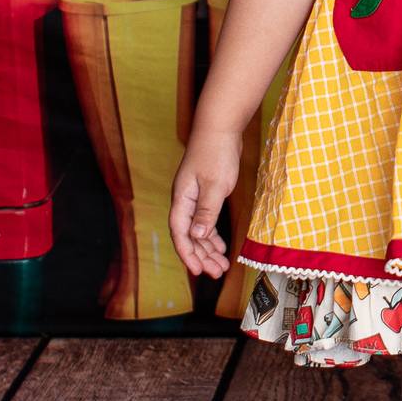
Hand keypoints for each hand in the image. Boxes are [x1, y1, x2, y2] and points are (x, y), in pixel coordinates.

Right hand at [169, 127, 243, 276]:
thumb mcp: (214, 185)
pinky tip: (221, 246)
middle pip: (189, 236)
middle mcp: (185, 201)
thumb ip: (205, 211)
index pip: (180, 233)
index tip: (197, 271)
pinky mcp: (206, 193)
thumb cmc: (216, 152)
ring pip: (198, 230)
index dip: (187, 253)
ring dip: (208, 249)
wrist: (220, 127)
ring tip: (221, 265)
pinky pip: (205, 221)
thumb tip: (195, 236)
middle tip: (216, 273)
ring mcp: (195, 197)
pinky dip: (213, 235)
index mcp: (182, 199)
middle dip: (201, 256)